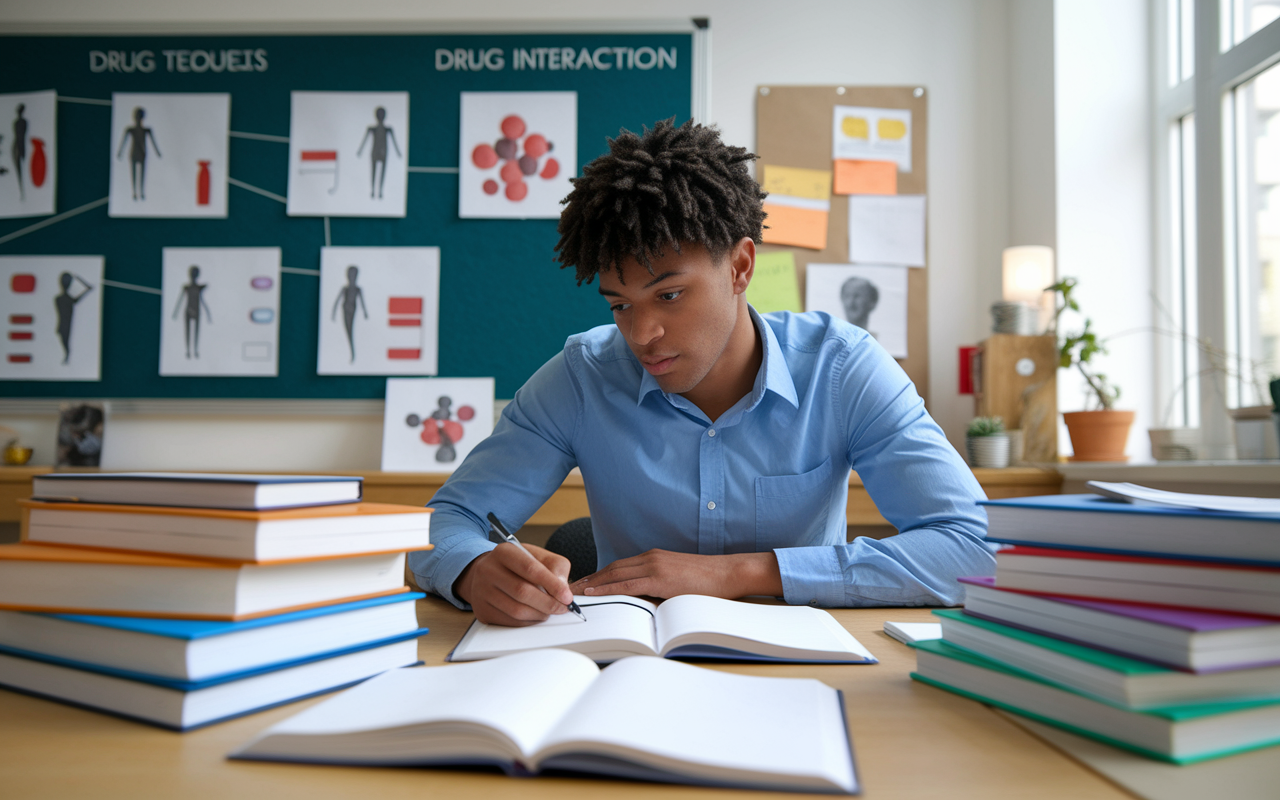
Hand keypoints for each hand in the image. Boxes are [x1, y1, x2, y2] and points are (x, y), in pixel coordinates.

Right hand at [454, 543, 573, 626]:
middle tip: (562, 608)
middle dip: (548, 603)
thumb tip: (563, 590)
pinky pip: (510, 622)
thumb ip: (555, 568)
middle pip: (522, 592)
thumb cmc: (517, 565)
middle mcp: (488, 570)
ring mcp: (482, 592)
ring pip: (516, 610)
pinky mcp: (482, 611)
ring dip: (539, 614)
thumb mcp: (538, 556)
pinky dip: (528, 622)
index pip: (530, 569)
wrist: (488, 573)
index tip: (567, 597)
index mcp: (504, 552)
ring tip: (549, 610)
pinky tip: (535, 615)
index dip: (552, 584)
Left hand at [570, 549, 782, 599]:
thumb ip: (658, 588)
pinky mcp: (660, 578)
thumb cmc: (708, 582)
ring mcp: (654, 566)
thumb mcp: (678, 582)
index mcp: (654, 558)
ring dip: (591, 584)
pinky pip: (626, 585)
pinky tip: (592, 593)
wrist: (729, 573)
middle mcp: (650, 558)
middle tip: (566, 589)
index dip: (597, 576)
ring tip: (571, 593)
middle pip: (610, 569)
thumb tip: (642, 604)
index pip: (618, 567)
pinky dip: (606, 589)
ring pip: (614, 575)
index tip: (580, 585)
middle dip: (587, 580)